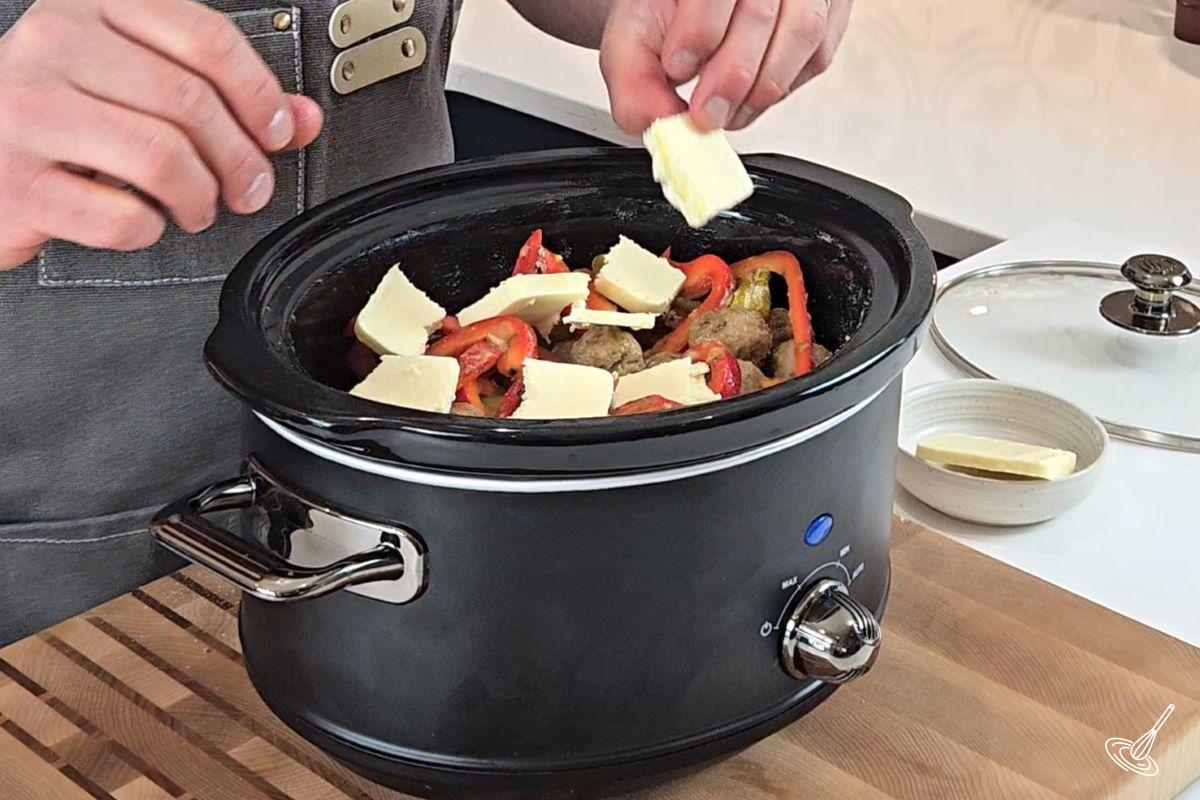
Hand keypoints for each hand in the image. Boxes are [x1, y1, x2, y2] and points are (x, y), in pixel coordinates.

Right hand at [0, 0, 323, 268]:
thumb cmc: (59, 120)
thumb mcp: (137, 88)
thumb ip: (222, 96)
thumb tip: (300, 117)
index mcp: (90, 8)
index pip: (203, 36)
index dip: (259, 92)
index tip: (278, 131)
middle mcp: (54, 47)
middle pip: (189, 102)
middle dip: (240, 160)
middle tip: (250, 188)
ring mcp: (27, 112)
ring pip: (161, 157)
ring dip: (201, 196)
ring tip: (198, 207)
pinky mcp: (18, 182)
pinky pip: (121, 215)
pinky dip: (150, 229)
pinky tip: (145, 220)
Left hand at [600, 0, 851, 134]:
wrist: (690, 9)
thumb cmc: (668, 14)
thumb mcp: (633, 39)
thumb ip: (634, 82)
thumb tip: (662, 123)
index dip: (699, 31)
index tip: (677, 68)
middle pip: (762, 12)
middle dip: (732, 77)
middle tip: (705, 112)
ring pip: (804, 33)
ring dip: (762, 88)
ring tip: (728, 111)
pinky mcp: (829, 10)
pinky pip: (819, 54)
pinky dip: (784, 86)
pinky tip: (752, 94)